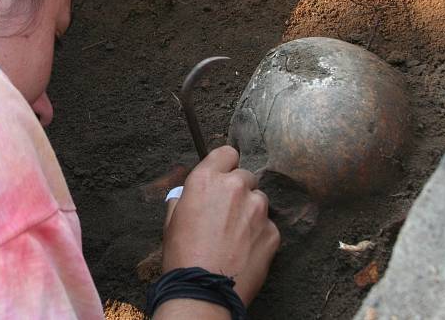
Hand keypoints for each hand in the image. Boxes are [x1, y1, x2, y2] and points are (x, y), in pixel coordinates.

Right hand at [161, 145, 279, 304]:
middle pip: (245, 177)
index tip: (223, 176)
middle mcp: (235, 188)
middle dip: (238, 191)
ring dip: (250, 212)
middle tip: (226, 214)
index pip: (227, 153)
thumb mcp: (172, 220)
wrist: (203, 291)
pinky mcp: (272, 232)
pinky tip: (244, 251)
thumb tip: (188, 195)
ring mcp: (257, 209)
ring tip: (235, 236)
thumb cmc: (182, 256)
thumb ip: (185, 198)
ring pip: (259, 201)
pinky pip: (268, 226)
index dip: (225, 165)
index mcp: (206, 180)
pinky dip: (259, 235)